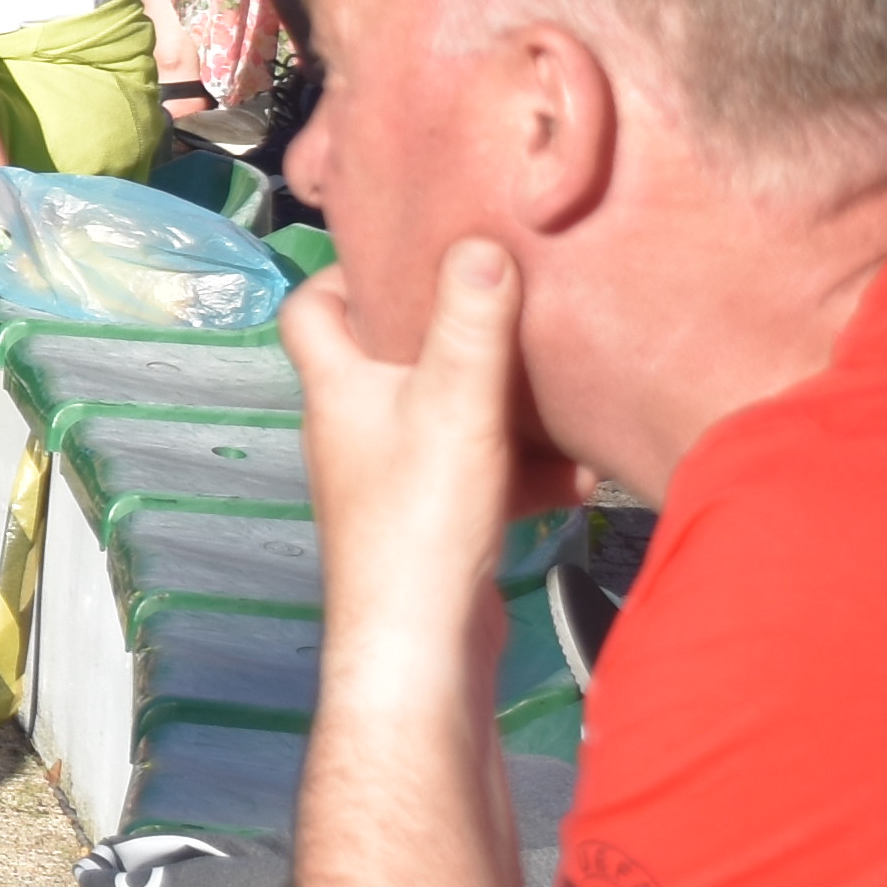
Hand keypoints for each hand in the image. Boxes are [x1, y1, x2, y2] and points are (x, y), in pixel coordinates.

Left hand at [284, 235, 576, 634]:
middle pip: (389, 359)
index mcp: (336, 387)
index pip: (310, 309)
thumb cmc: (421, 515)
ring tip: (560, 392)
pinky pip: (480, 474)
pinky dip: (523, 469)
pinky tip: (576, 475)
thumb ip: (470, 321)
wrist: (423, 644)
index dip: (344, 274)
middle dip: (447, 334)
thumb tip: (478, 242)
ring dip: (502, 406)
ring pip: (446, 417)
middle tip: (504, 308)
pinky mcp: (432, 521)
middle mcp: (353, 428)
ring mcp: (391, 478)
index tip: (406, 251)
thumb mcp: (455, 400)